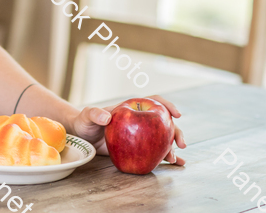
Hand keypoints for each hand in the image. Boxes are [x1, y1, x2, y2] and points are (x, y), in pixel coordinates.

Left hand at [70, 94, 186, 166]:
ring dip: (171, 147)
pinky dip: (166, 157)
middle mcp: (140, 120)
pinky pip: (155, 151)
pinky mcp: (138, 147)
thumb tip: (107, 117)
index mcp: (132, 108)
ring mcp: (141, 134)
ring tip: (174, 160)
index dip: (167, 106)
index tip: (177, 114)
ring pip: (162, 138)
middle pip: (163, 123)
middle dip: (176, 132)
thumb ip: (95, 114)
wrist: (83, 136)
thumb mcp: (88, 116)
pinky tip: (175, 164)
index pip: (153, 101)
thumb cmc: (85, 122)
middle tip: (181, 144)